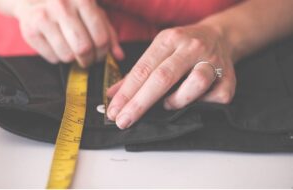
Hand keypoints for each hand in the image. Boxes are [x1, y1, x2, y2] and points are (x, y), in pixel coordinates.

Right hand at [13, 0, 123, 65]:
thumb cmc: (69, 8)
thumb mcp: (93, 14)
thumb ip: (109, 34)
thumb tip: (119, 56)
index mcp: (83, 0)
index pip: (101, 38)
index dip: (103, 53)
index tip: (100, 55)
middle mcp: (62, 6)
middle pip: (83, 48)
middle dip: (89, 60)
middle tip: (88, 59)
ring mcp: (44, 17)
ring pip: (67, 56)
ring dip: (73, 60)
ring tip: (72, 51)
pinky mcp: (30, 31)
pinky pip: (52, 58)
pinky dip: (58, 58)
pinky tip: (57, 47)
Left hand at [107, 24, 236, 128]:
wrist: (220, 37)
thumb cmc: (183, 48)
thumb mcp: (158, 51)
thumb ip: (136, 74)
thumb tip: (112, 95)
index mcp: (169, 39)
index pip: (143, 69)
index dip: (126, 93)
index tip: (114, 111)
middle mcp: (191, 47)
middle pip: (163, 77)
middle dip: (140, 103)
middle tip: (124, 121)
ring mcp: (213, 61)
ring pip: (194, 84)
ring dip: (176, 101)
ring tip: (167, 104)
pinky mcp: (229, 78)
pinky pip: (214, 98)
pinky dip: (201, 104)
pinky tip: (194, 101)